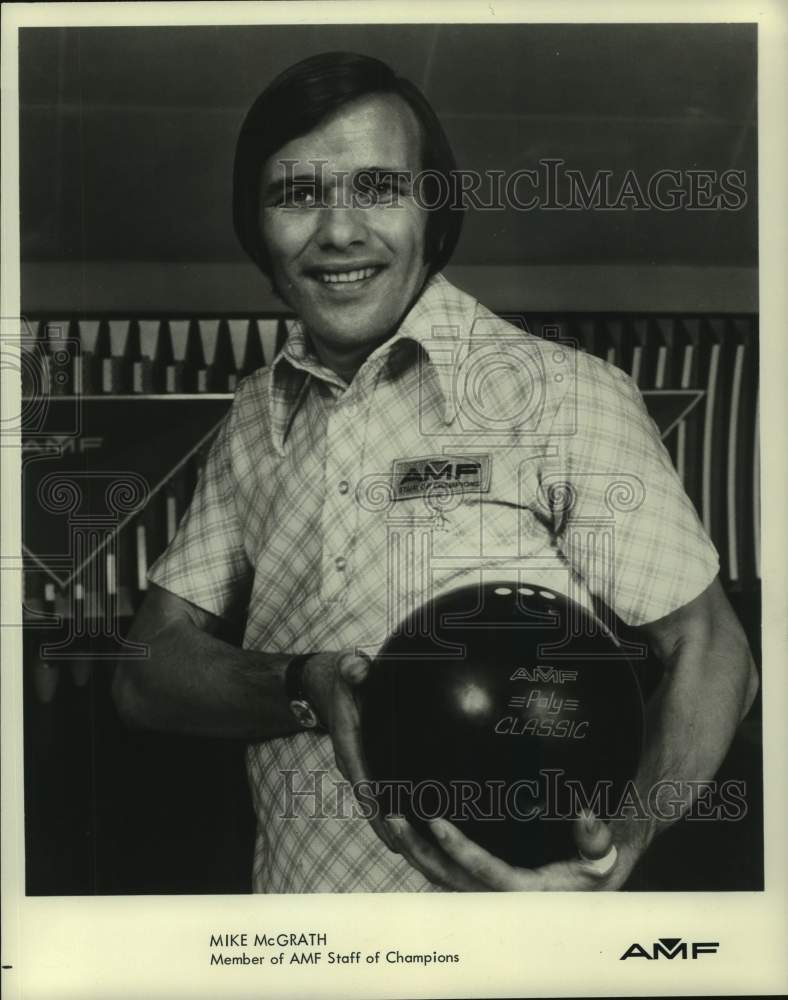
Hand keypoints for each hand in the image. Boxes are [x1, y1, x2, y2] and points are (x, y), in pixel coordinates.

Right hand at [301, 652, 402, 854]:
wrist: (325, 683)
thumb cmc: (341, 675)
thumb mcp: (345, 667)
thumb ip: (352, 668)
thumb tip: (358, 668)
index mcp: (348, 742)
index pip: (362, 777)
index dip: (376, 803)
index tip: (392, 826)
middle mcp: (353, 760)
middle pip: (370, 801)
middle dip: (388, 827)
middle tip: (413, 852)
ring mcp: (360, 765)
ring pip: (376, 802)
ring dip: (393, 826)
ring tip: (419, 851)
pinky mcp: (369, 765)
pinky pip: (381, 793)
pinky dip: (395, 811)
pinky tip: (418, 825)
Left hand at [417, 810, 638, 890]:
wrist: (598, 883)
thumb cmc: (600, 868)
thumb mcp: (605, 856)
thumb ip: (596, 839)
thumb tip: (584, 815)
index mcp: (529, 893)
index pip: (485, 871)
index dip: (458, 848)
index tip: (436, 822)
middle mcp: (503, 900)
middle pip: (450, 879)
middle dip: (419, 851)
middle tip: (395, 818)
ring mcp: (489, 895)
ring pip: (442, 879)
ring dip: (415, 853)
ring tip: (392, 821)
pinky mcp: (484, 885)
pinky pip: (447, 875)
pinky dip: (426, 857)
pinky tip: (410, 835)